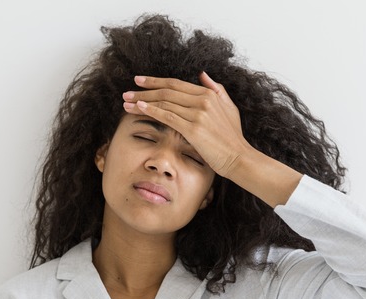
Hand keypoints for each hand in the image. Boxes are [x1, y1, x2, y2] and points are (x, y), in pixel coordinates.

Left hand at [122, 72, 252, 177]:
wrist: (239, 158)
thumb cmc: (233, 137)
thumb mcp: (229, 107)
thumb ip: (216, 89)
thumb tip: (202, 74)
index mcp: (209, 94)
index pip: (176, 83)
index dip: (155, 81)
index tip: (140, 81)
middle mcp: (203, 100)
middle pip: (167, 91)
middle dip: (144, 90)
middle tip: (127, 92)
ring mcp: (198, 114)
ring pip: (164, 103)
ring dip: (142, 102)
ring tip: (126, 102)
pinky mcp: (193, 129)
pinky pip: (167, 116)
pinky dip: (151, 111)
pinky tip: (138, 108)